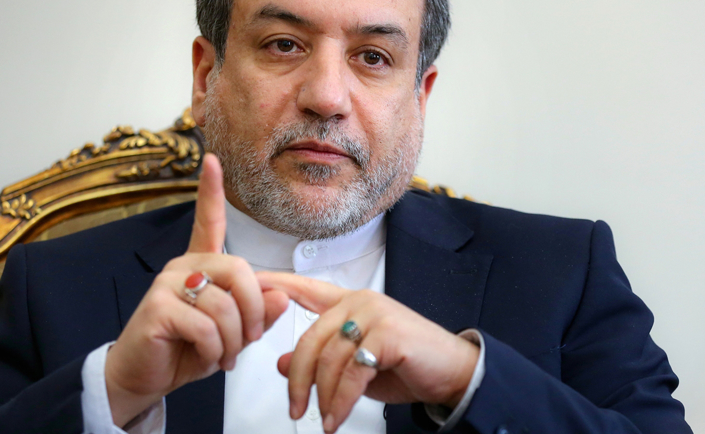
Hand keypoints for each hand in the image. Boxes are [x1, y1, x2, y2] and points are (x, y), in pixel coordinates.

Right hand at [104, 154, 289, 426]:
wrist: (145, 378)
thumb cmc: (188, 350)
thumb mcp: (234, 333)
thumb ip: (259, 313)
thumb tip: (280, 294)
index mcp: (201, 264)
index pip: (209, 220)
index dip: (211, 191)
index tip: (212, 159)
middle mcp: (183, 265)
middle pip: (240, 271)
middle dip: (254, 312)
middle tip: (248, 340)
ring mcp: (166, 284)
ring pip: (225, 305)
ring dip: (233, 340)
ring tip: (223, 356)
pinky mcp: (157, 308)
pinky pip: (205, 326)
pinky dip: (215, 350)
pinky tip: (206, 358)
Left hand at [258, 272, 478, 433]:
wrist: (454, 372)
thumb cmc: (408, 365)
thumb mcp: (356, 366)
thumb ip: (322, 361)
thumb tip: (284, 364)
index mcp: (349, 302)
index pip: (304, 288)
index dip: (276, 285)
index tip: (251, 285)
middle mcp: (360, 301)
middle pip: (309, 339)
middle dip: (299, 381)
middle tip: (296, 409)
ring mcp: (375, 314)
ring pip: (328, 360)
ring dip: (323, 398)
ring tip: (325, 419)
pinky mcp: (388, 333)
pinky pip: (351, 373)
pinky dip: (340, 402)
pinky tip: (337, 417)